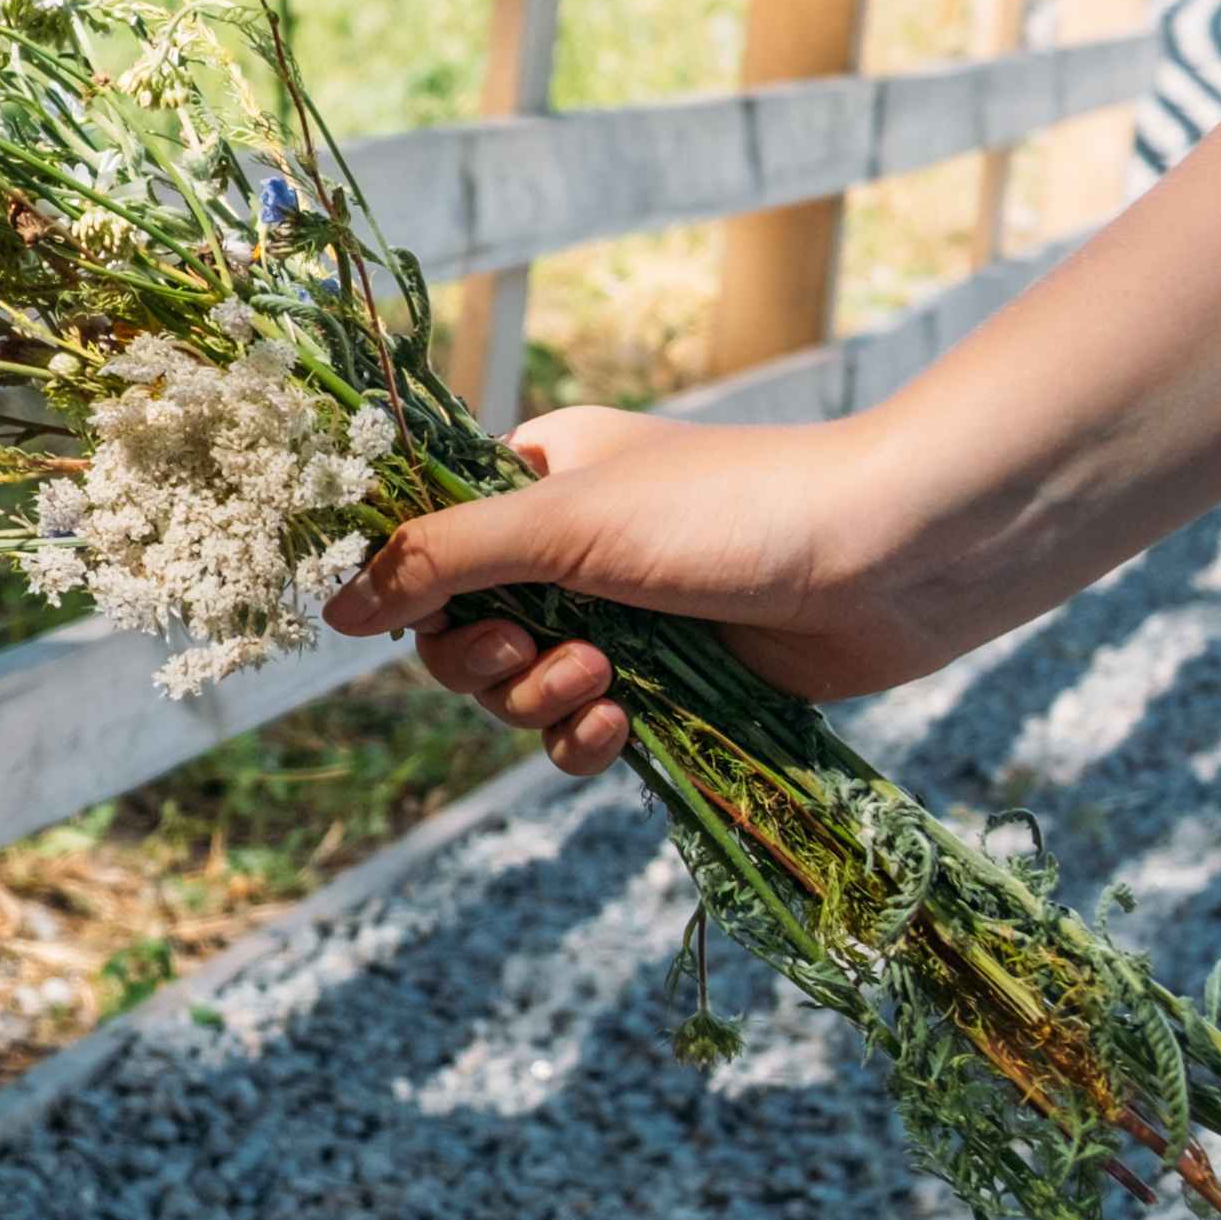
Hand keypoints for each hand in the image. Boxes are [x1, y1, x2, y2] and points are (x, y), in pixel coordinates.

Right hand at [321, 406, 946, 774]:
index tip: (433, 614)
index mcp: (532, 481)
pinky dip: (585, 738)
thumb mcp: (564, 523)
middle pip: (455, 633)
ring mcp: (616, 619)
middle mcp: (564, 548)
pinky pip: (580, 731)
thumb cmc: (730, 510)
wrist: (891, 557)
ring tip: (605, 683)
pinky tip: (621, 727)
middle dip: (483, 660)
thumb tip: (329, 612)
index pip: (423, 545)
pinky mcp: (667, 684)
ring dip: (539, 700)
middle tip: (532, 648)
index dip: (413, 593)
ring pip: (515, 690)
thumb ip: (440, 560)